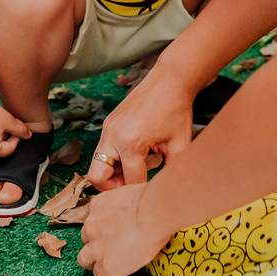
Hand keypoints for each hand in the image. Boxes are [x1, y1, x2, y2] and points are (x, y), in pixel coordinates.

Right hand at [77, 182, 170, 275]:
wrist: (152, 212)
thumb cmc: (153, 235)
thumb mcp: (138, 260)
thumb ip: (120, 261)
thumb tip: (119, 254)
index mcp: (107, 268)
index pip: (96, 270)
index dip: (103, 262)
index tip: (109, 256)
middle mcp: (95, 251)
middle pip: (84, 256)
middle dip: (92, 250)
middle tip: (106, 241)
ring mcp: (91, 227)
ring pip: (86, 232)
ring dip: (95, 229)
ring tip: (113, 222)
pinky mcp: (94, 206)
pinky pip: (94, 210)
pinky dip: (102, 209)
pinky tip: (117, 206)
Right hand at [88, 63, 195, 189]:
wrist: (170, 80)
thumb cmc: (177, 110)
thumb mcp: (180, 145)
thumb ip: (171, 170)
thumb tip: (167, 189)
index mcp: (131, 143)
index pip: (130, 182)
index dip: (142, 192)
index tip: (152, 195)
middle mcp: (113, 135)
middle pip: (97, 177)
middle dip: (112, 187)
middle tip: (132, 186)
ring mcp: (108, 127)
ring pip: (97, 163)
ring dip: (113, 172)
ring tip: (136, 170)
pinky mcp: (109, 122)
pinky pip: (103, 148)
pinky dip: (114, 158)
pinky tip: (134, 155)